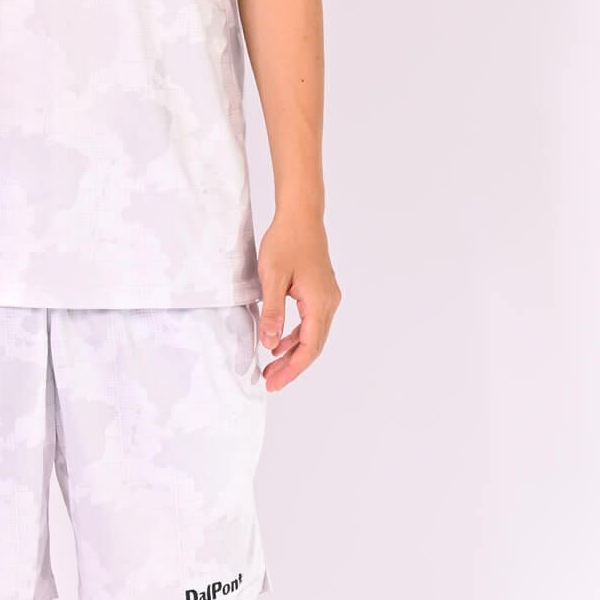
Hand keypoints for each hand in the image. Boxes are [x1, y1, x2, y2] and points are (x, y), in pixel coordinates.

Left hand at [256, 213, 340, 391]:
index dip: (292, 368)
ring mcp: (328, 297)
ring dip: (293, 351)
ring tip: (271, 366)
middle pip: (313, 345)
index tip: (274, 383)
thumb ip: (273, 312)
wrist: (300, 216)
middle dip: (292, 366)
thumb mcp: (271, 277)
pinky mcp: (321, 291)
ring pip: (313, 334)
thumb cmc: (286, 242)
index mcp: (319, 303)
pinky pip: (311, 321)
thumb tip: (271, 343)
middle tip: (270, 381)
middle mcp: (329, 303)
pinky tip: (279, 342)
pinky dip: (296, 335)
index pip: (308, 347)